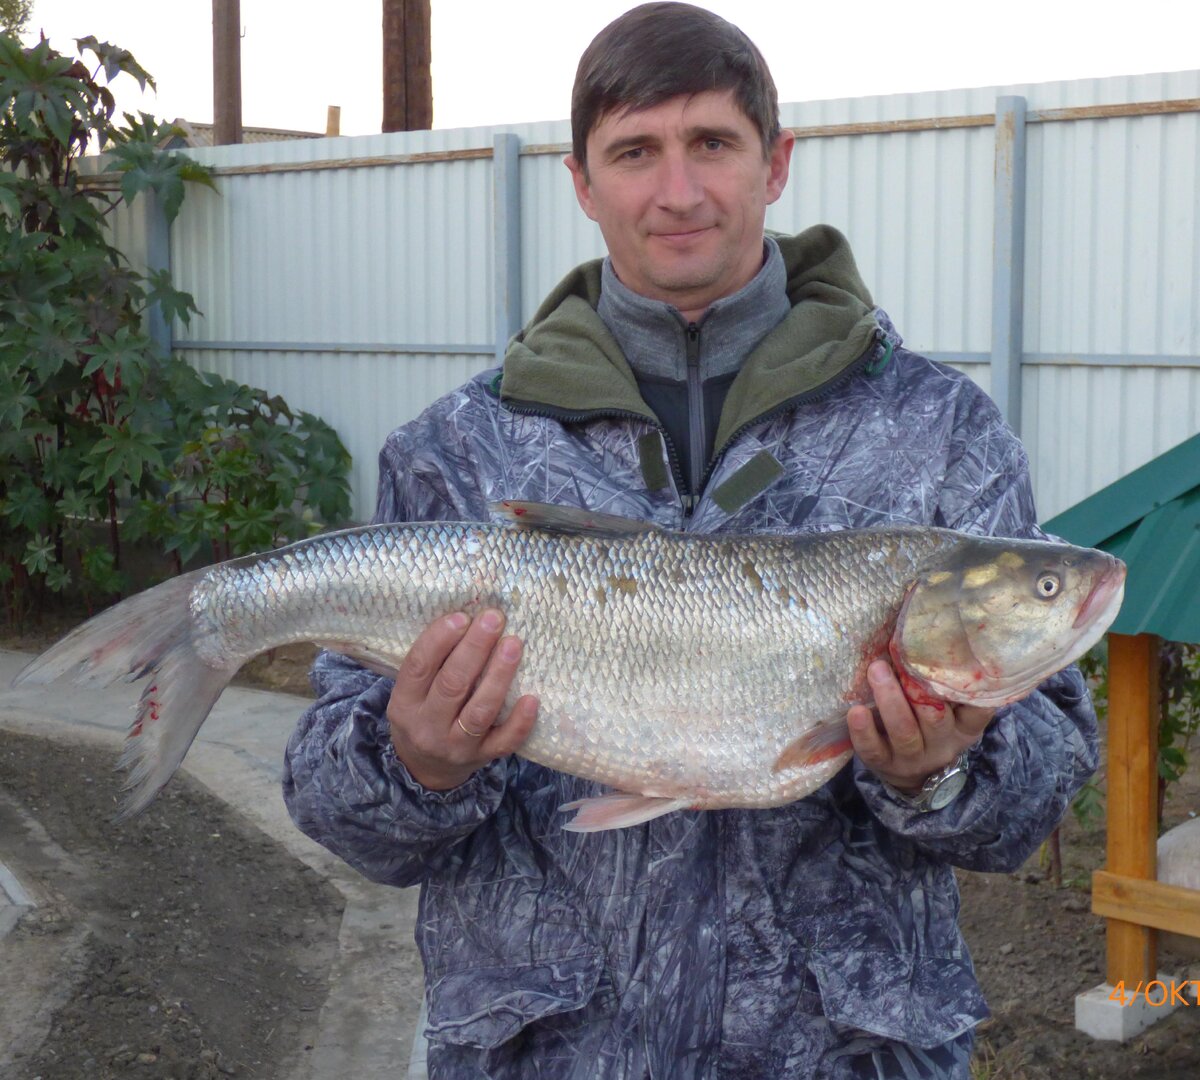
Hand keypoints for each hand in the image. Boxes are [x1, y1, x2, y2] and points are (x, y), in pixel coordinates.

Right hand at [387, 608, 537, 790]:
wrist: (425, 769)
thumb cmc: (423, 714)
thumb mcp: (413, 693)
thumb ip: (433, 663)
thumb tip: (468, 617)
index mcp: (405, 704)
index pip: (418, 667)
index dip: (439, 640)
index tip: (462, 616)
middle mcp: (428, 726)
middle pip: (452, 685)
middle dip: (475, 648)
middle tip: (494, 618)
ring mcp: (457, 745)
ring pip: (480, 711)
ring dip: (499, 676)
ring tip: (514, 644)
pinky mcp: (483, 758)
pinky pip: (504, 742)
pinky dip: (519, 722)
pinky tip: (532, 699)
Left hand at [848, 659, 993, 794]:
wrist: (914, 775)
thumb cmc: (931, 726)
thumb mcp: (951, 712)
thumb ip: (947, 684)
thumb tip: (936, 632)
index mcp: (964, 728)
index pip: (978, 711)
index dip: (971, 690)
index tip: (960, 660)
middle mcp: (942, 744)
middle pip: (935, 718)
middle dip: (918, 688)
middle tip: (901, 657)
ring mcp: (913, 757)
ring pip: (904, 732)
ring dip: (890, 700)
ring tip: (876, 670)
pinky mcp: (884, 763)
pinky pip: (873, 749)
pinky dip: (863, 730)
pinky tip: (857, 710)